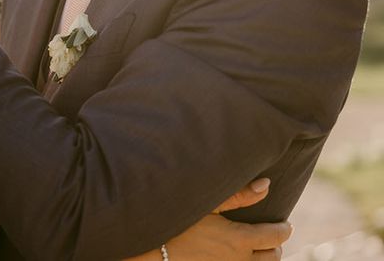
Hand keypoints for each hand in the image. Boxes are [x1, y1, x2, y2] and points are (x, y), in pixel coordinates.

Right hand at [128, 178, 291, 260]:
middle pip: (272, 257)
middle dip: (276, 244)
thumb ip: (239, 195)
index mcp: (239, 240)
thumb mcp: (208, 203)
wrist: (153, 248)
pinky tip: (241, 255)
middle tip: (272, 233)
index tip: (285, 223)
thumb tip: (267, 185)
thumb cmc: (178, 219)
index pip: (275, 237)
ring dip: (265, 258)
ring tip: (261, 247)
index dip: (284, 229)